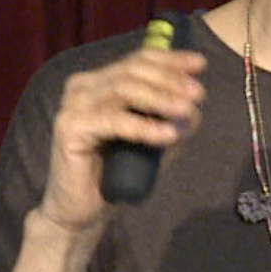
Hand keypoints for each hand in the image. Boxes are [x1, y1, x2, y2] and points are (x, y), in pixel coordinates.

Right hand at [40, 45, 206, 234]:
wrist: (83, 211)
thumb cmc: (118, 173)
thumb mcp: (154, 140)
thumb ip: (172, 119)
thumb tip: (195, 105)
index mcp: (100, 81)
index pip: (138, 59)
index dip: (170, 59)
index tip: (200, 64)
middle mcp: (83, 87)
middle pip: (132, 70)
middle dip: (170, 80)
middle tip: (198, 94)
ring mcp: (73, 105)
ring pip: (124, 89)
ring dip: (160, 98)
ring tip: (187, 111)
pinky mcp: (69, 127)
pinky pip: (114, 120)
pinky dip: (144, 127)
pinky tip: (167, 135)